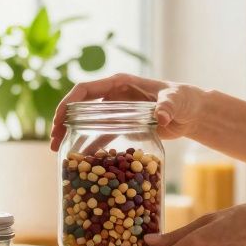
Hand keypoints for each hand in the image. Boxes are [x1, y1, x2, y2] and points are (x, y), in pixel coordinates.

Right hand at [49, 73, 206, 151]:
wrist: (192, 112)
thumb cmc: (184, 99)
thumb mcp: (176, 100)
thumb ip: (168, 105)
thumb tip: (161, 115)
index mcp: (120, 84)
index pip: (85, 90)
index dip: (68, 103)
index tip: (58, 120)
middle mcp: (114, 96)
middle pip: (79, 107)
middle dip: (63, 122)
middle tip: (53, 142)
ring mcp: (117, 111)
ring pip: (87, 122)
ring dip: (72, 136)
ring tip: (60, 153)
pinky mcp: (123, 125)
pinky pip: (102, 135)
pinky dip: (91, 146)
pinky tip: (84, 161)